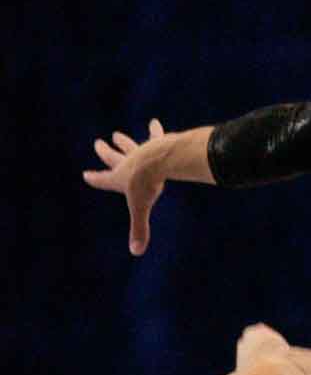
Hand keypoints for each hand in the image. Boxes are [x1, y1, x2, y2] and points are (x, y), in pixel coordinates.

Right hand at [82, 117, 168, 255]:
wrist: (160, 161)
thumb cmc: (148, 184)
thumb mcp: (140, 208)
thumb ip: (139, 230)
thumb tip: (136, 251)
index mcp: (119, 178)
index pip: (103, 180)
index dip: (95, 179)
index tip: (86, 175)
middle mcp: (127, 163)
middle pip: (113, 157)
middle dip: (105, 152)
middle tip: (98, 143)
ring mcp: (141, 152)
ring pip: (130, 146)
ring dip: (123, 141)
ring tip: (116, 135)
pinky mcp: (156, 143)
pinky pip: (155, 136)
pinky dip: (155, 130)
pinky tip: (155, 122)